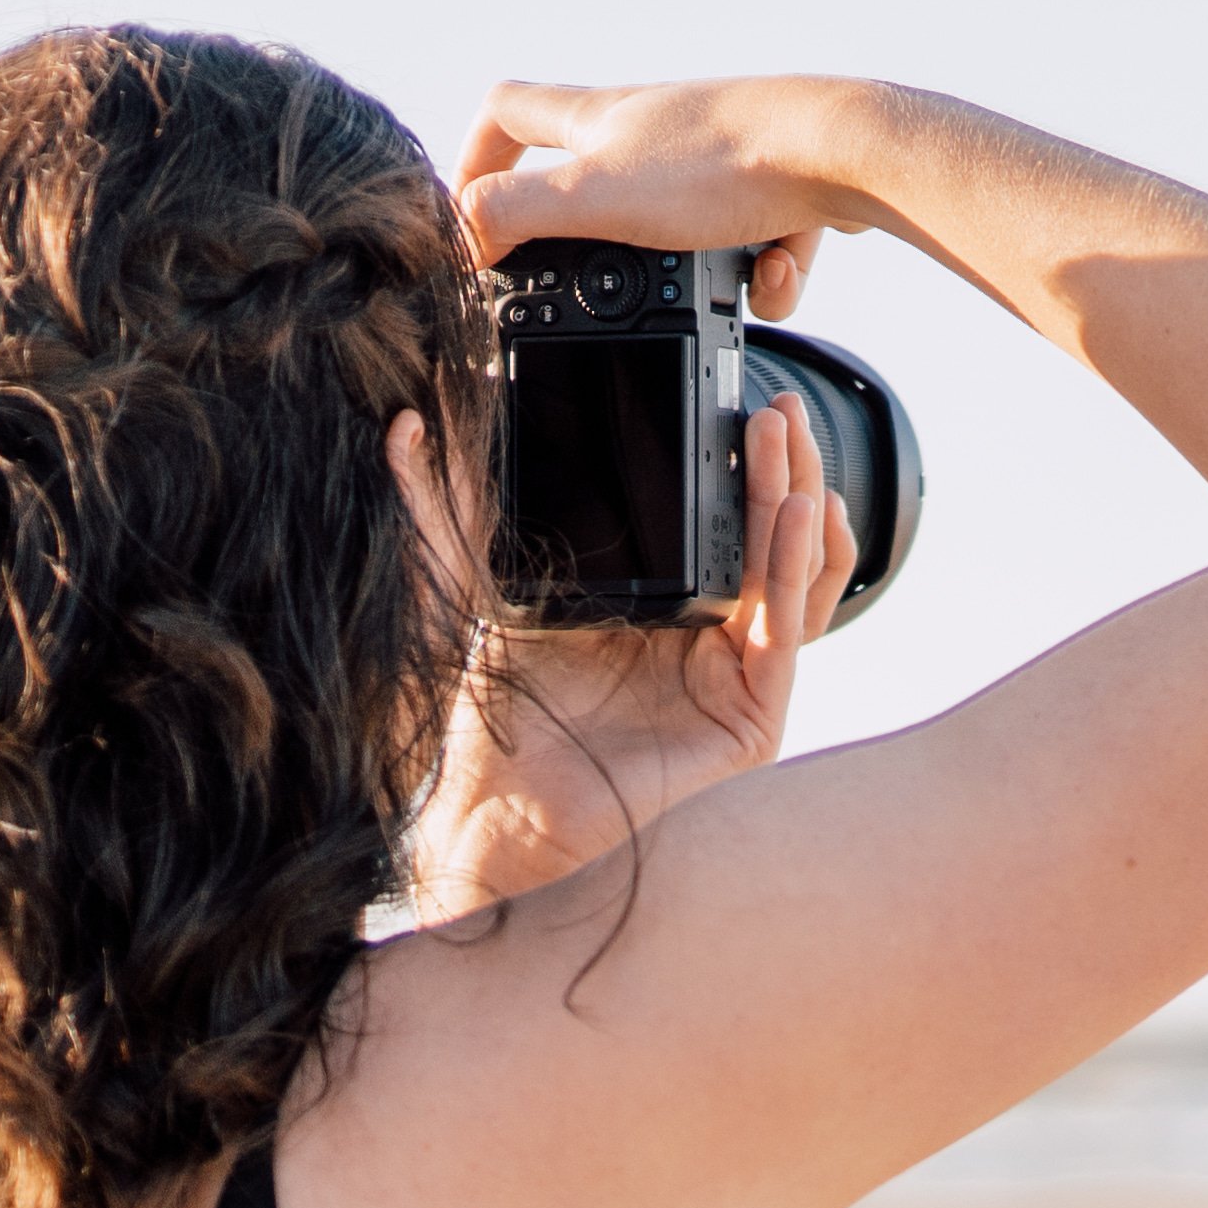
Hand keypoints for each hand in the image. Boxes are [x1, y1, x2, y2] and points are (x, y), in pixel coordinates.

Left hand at [399, 397, 856, 913]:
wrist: (491, 807)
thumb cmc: (490, 714)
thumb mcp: (467, 582)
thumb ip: (443, 505)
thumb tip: (407, 427)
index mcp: (662, 608)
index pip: (720, 526)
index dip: (735, 465)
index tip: (731, 400)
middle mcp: (710, 642)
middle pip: (768, 540)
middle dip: (778, 466)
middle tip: (775, 405)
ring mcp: (736, 682)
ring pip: (795, 577)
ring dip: (797, 500)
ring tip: (784, 439)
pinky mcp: (751, 721)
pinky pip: (791, 633)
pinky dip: (799, 567)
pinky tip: (796, 513)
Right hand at [455, 78, 881, 321]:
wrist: (844, 152)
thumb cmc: (721, 165)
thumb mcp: (594, 196)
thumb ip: (516, 213)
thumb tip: (461, 235)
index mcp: (601, 119)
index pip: (509, 112)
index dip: (475, 157)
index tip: (474, 214)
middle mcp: (657, 124)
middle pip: (600, 172)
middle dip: (599, 239)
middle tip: (604, 285)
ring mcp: (719, 151)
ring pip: (688, 225)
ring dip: (702, 271)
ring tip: (732, 282)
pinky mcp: (779, 180)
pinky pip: (758, 242)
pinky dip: (768, 270)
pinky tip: (781, 270)